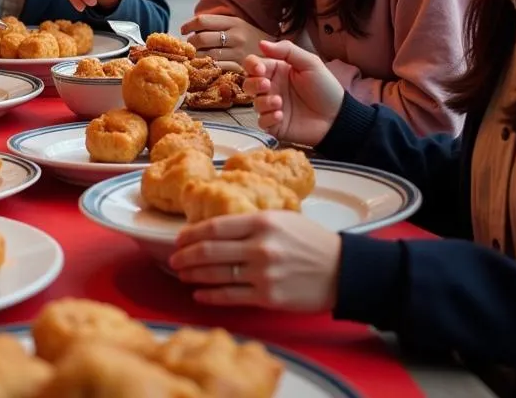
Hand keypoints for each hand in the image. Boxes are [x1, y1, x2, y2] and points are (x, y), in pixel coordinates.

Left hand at [169, 211, 341, 310]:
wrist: (342, 270)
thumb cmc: (312, 241)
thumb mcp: (283, 218)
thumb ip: (252, 222)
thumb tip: (218, 227)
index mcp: (262, 221)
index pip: (216, 226)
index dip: (192, 233)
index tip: (179, 238)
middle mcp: (260, 246)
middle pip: (210, 251)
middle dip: (185, 256)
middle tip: (173, 258)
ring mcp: (263, 273)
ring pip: (217, 274)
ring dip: (194, 275)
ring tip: (182, 274)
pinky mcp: (268, 296)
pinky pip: (231, 296)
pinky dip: (210, 295)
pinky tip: (199, 293)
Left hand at [180, 13, 271, 64]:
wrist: (278, 53)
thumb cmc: (252, 38)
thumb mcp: (238, 24)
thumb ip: (219, 24)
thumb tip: (192, 27)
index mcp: (233, 22)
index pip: (203, 21)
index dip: (188, 25)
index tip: (183, 30)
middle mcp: (235, 36)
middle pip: (201, 39)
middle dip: (190, 44)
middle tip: (189, 47)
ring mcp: (238, 53)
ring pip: (207, 55)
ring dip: (196, 57)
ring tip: (194, 57)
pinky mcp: (240, 68)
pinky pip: (217, 68)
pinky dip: (207, 68)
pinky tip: (205, 67)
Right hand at [244, 39, 344, 145]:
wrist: (337, 117)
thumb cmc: (325, 87)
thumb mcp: (310, 63)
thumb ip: (286, 50)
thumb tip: (261, 43)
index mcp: (277, 70)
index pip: (253, 64)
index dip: (252, 65)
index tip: (260, 69)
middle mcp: (272, 88)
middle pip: (248, 83)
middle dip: (253, 84)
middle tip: (267, 85)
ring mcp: (272, 107)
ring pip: (254, 103)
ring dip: (263, 102)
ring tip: (279, 103)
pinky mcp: (275, 125)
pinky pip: (262, 122)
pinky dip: (268, 118)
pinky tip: (280, 116)